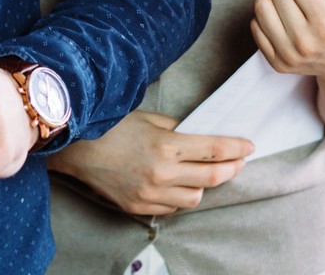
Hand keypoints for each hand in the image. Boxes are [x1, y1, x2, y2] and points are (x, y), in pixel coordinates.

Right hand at [48, 110, 250, 216]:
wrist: (75, 150)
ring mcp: (151, 194)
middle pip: (213, 177)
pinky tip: (177, 184)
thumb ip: (176, 128)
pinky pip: (172, 207)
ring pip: (195, 197)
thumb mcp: (147, 118)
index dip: (237, 148)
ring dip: (204, 184)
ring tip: (204, 173)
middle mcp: (163, 173)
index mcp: (166, 146)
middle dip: (231, 168)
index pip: (215, 150)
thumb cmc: (109, 127)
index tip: (249, 146)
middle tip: (238, 161)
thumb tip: (199, 134)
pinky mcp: (140, 206)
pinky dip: (180, 196)